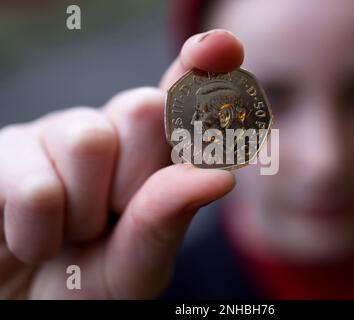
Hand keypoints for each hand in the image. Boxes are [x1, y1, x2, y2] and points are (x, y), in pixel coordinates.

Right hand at [0, 29, 243, 298]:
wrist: (25, 303)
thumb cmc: (88, 281)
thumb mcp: (138, 264)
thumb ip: (169, 219)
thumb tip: (218, 176)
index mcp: (150, 154)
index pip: (182, 97)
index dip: (202, 66)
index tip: (222, 48)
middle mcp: (109, 132)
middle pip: (144, 107)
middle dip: (135, 179)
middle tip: (111, 219)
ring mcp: (56, 136)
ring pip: (90, 140)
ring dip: (84, 213)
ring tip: (71, 234)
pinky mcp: (5, 153)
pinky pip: (35, 186)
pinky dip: (38, 235)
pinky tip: (31, 240)